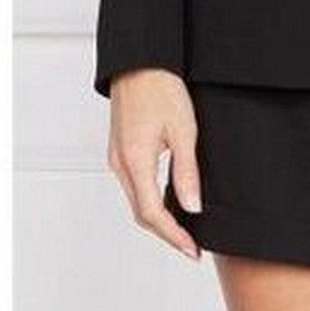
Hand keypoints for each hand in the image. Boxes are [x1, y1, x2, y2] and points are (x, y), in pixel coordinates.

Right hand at [108, 69, 201, 259]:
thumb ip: (186, 172)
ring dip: (158, 219)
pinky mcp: (120, 149)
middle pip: (141, 213)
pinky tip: (168, 201)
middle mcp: (120, 163)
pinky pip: (134, 185)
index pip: (153, 214)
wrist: (140, 60)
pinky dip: (150, 200)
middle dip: (167, 234)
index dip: (174, 236)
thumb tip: (192, 208)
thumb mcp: (184, 130)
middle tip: (191, 246)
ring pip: (136, 200)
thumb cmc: (162, 88)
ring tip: (185, 229)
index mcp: (135, 161)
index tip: (192, 250)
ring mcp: (117, 157)